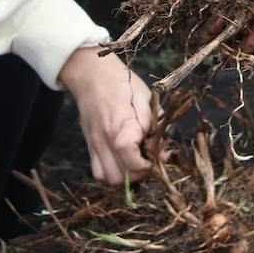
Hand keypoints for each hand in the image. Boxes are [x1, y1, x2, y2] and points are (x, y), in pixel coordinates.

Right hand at [58, 48, 155, 184]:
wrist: (92, 74)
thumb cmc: (123, 84)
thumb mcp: (147, 100)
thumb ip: (157, 128)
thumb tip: (164, 155)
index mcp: (122, 125)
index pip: (134, 162)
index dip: (148, 164)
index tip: (154, 154)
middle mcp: (105, 138)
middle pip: (123, 176)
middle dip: (140, 172)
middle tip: (147, 157)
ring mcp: (94, 144)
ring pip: (110, 178)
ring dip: (126, 175)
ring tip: (135, 160)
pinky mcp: (89, 146)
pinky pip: (99, 173)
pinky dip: (111, 173)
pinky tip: (121, 160)